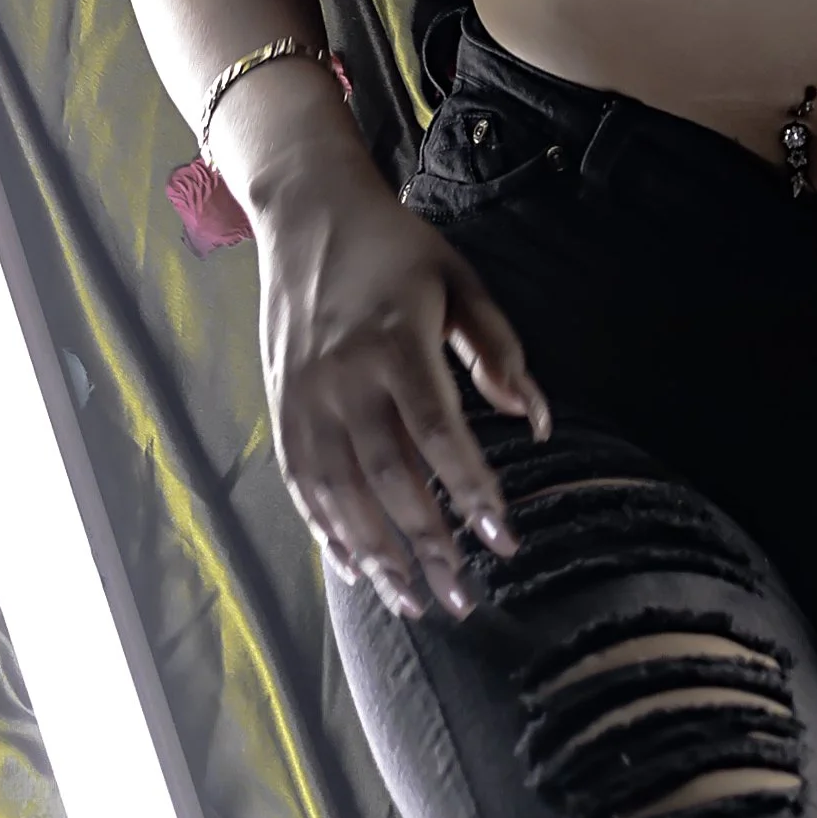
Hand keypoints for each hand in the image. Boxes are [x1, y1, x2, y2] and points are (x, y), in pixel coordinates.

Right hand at [253, 158, 552, 622]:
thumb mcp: (460, 280)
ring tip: (415, 603)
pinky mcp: (281, 407)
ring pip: (342, 494)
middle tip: (465, 597)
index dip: (470, 490)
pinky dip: (327, 533)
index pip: (437, 433)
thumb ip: (498, 349)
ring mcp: (305, 396)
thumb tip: (535, 420)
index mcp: (397, 341)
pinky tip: (358, 569)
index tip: (503, 538)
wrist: (308, 214)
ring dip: (380, 556)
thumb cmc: (398, 250)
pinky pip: (303, 484)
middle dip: (430, 544)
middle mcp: (345, 376)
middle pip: (390, 478)